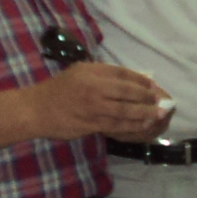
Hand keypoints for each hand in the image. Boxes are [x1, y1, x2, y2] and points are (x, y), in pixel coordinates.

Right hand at [31, 62, 171, 140]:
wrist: (36, 110)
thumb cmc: (58, 89)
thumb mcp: (79, 71)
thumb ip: (102, 73)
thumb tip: (129, 79)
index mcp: (91, 72)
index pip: (122, 74)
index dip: (140, 80)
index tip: (152, 85)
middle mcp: (94, 88)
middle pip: (127, 91)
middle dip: (147, 97)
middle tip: (160, 101)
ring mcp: (93, 107)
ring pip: (125, 110)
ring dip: (144, 113)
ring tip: (158, 115)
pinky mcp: (91, 124)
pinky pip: (116, 125)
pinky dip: (132, 126)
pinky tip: (143, 126)